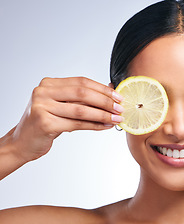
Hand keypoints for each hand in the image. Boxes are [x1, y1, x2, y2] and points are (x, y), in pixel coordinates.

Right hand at [8, 77, 123, 163]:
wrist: (23, 142)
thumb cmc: (47, 122)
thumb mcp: (63, 106)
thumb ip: (82, 98)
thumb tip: (111, 89)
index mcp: (49, 84)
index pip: (81, 82)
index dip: (103, 89)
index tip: (118, 97)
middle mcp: (43, 92)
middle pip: (82, 93)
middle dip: (105, 101)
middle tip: (120, 109)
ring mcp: (42, 107)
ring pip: (81, 110)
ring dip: (103, 115)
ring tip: (116, 119)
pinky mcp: (44, 123)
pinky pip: (76, 124)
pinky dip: (94, 126)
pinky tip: (105, 127)